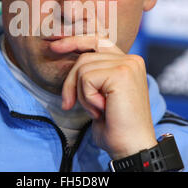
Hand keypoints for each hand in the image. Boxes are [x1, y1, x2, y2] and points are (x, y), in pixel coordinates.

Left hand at [50, 35, 157, 159]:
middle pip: (85, 57)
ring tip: (98, 110)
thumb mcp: (100, 94)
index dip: (75, 42)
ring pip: (83, 68)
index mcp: (129, 62)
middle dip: (71, 82)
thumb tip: (65, 56)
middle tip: (68, 104)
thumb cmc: (115, 125)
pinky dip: (87, 98)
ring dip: (82, 95)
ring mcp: (128, 64)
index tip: (55, 47)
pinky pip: (86, 79)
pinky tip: (102, 110)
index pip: (97, 41)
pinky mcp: (121, 73)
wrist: (130, 146)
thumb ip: (92, 74)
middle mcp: (131, 59)